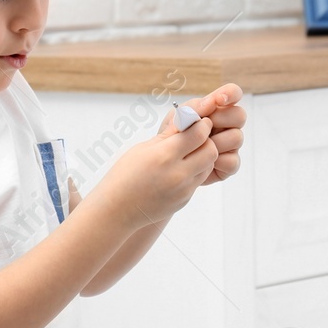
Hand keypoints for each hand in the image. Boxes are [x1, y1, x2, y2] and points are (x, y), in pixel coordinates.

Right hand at [93, 103, 218, 229]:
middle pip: (211, 150)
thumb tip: (187, 117)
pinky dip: (195, 171)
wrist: (117, 209)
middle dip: (206, 140)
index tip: (197, 122)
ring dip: (203, 156)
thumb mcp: (143, 148)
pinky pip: (198, 180)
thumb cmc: (124, 175)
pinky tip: (179, 169)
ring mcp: (183, 189)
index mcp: (164, 156)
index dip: (201, 125)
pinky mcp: (185, 199)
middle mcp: (177, 174)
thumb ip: (169, 134)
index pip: (199, 134)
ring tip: (187, 153)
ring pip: (208, 165)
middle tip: (195, 137)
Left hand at [183, 83, 243, 185]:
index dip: (231, 93)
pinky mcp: (230, 164)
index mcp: (216, 109)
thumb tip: (212, 101)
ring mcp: (231, 144)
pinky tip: (202, 163)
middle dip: (220, 119)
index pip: (233, 93)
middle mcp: (228, 125)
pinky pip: (232, 161)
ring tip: (197, 147)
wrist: (166, 163)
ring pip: (237, 137)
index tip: (219, 99)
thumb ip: (194, 107)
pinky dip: (215, 162)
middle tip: (202, 127)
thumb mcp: (177, 118)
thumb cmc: (173, 136)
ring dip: (215, 142)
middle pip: (240, 115)